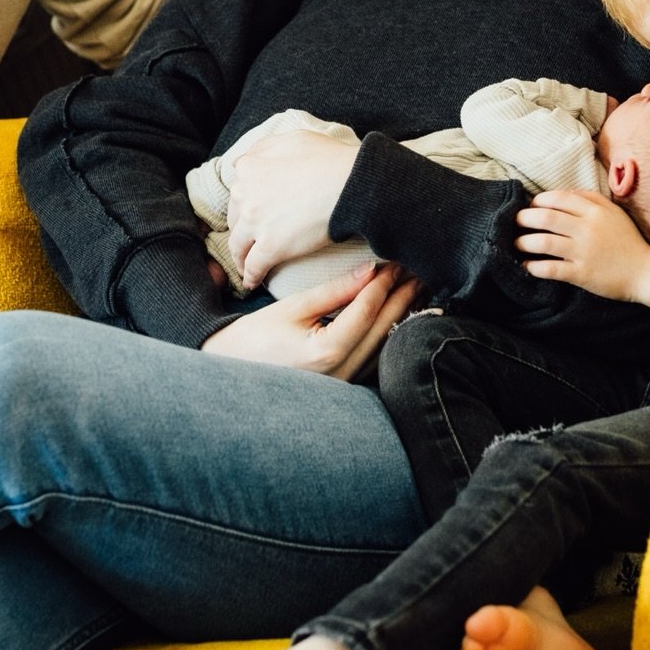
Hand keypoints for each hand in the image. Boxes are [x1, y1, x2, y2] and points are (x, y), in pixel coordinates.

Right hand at [200, 263, 418, 379]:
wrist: (231, 371)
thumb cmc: (255, 337)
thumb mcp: (292, 307)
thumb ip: (334, 291)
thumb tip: (369, 271)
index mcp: (325, 353)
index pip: (365, 311)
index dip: (383, 284)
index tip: (395, 262)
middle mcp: (340, 374)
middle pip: (382, 329)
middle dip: (401, 298)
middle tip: (418, 271)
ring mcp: (344, 385)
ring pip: (383, 346)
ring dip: (400, 316)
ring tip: (415, 289)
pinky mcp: (344, 386)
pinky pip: (374, 358)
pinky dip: (387, 334)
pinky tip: (399, 316)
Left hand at [226, 131, 358, 290]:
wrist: (351, 183)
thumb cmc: (329, 159)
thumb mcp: (292, 139)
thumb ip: (264, 148)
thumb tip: (244, 160)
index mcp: (249, 168)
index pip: (238, 191)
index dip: (246, 205)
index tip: (251, 215)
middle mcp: (244, 194)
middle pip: (235, 219)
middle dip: (241, 231)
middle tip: (248, 241)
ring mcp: (255, 222)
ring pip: (238, 246)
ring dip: (240, 258)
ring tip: (245, 266)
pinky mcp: (270, 247)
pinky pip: (253, 267)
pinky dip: (250, 276)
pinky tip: (252, 283)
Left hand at [516, 190, 649, 313]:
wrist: (646, 272)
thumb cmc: (628, 241)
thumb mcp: (614, 213)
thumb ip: (591, 199)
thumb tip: (564, 192)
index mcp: (595, 212)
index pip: (559, 199)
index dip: (540, 200)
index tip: (531, 205)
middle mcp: (587, 229)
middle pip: (547, 217)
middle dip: (525, 218)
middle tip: (515, 221)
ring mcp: (584, 252)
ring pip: (544, 242)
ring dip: (524, 242)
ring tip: (516, 244)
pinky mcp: (582, 274)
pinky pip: (552, 269)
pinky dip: (535, 267)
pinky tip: (526, 266)